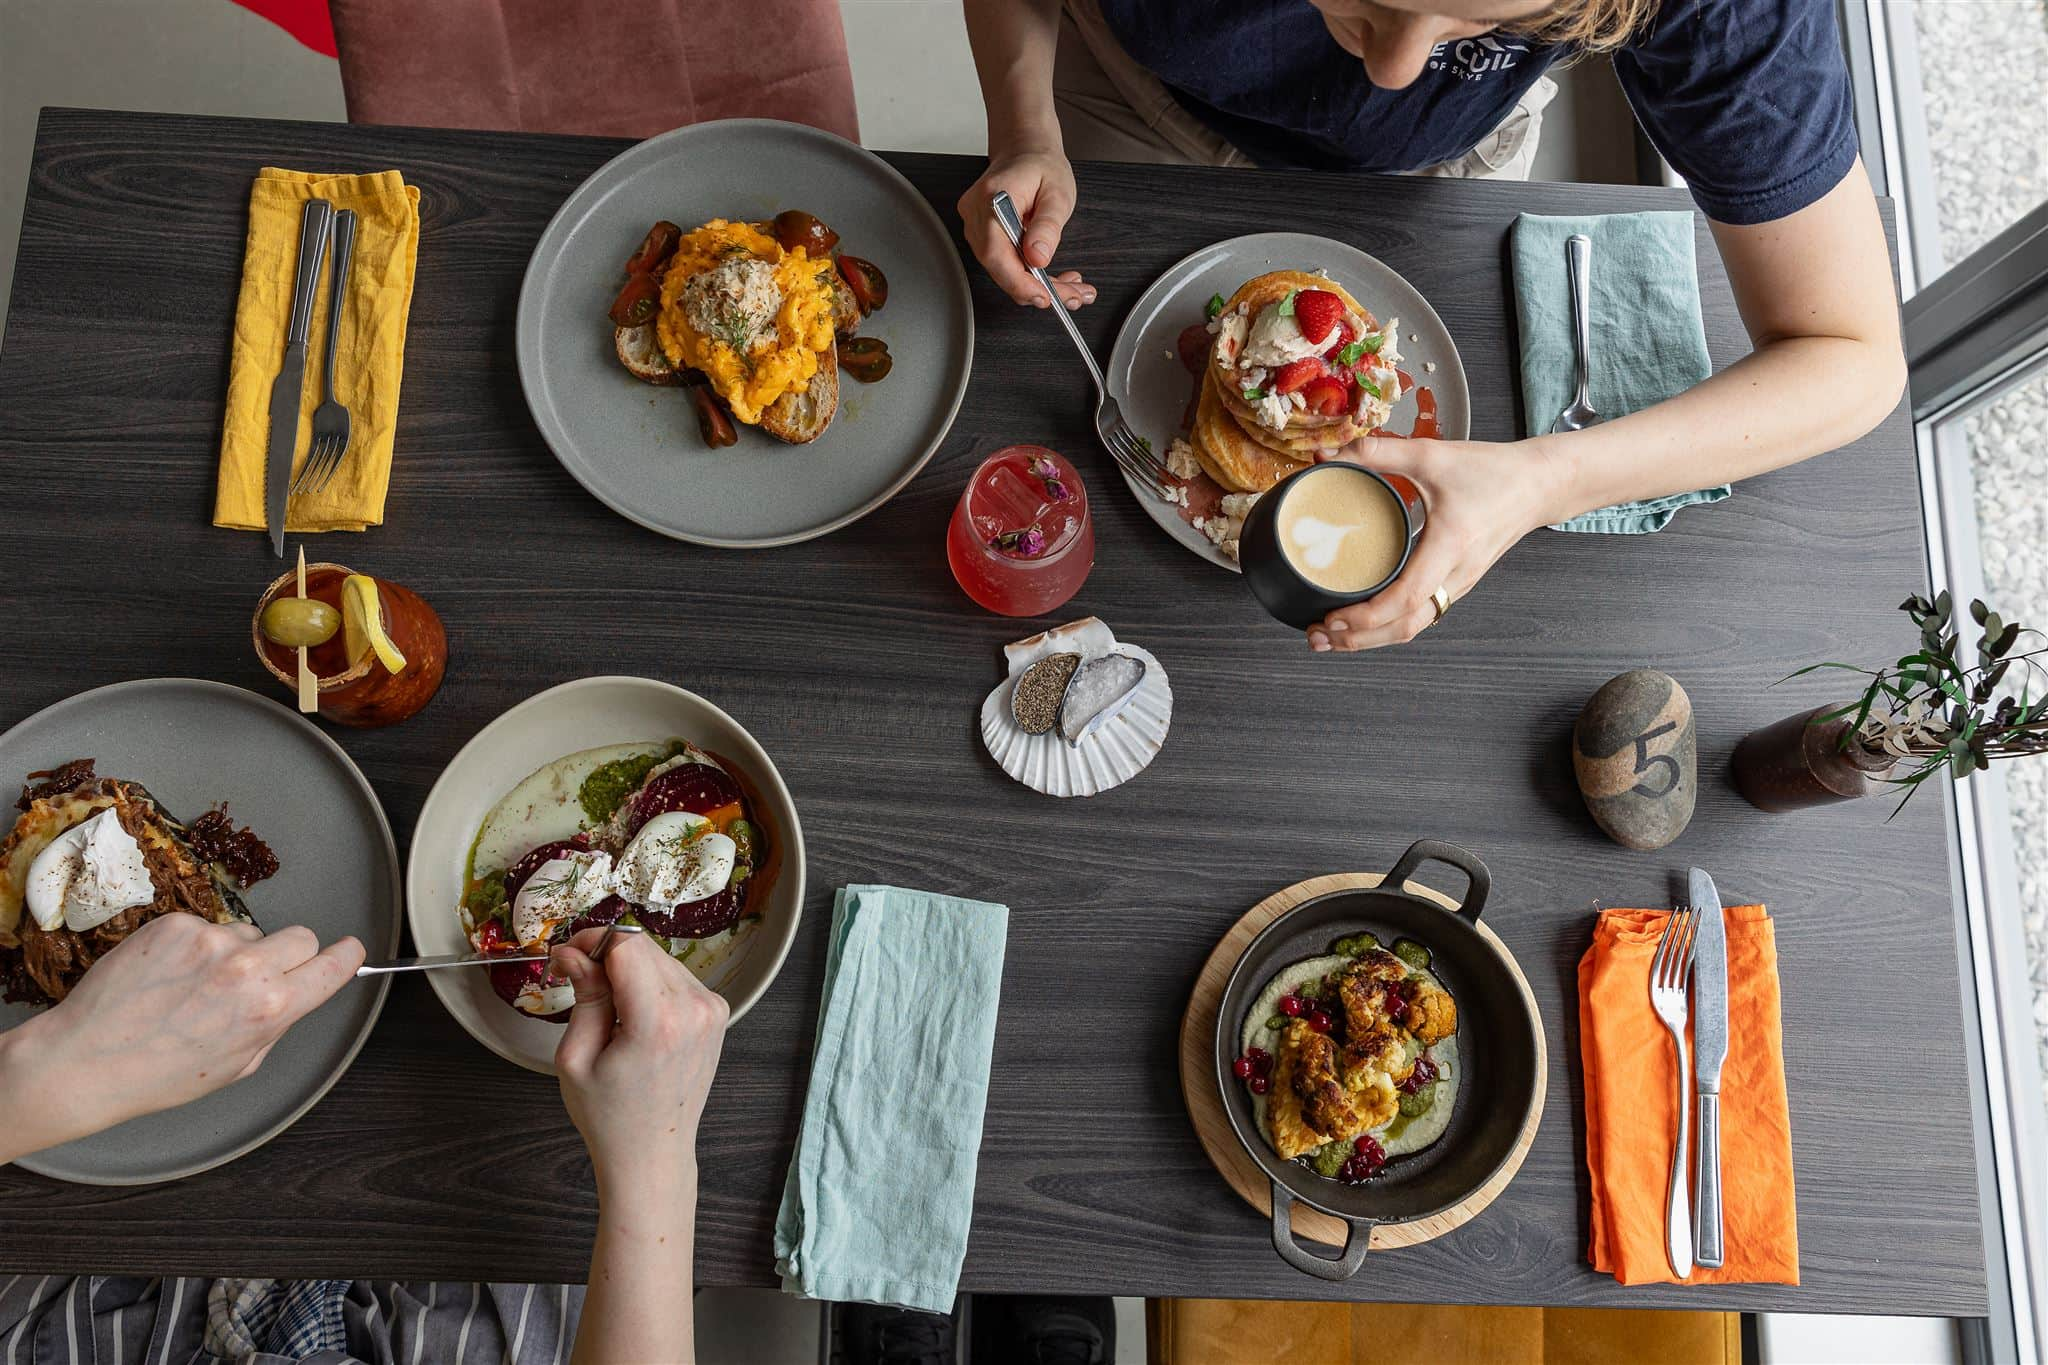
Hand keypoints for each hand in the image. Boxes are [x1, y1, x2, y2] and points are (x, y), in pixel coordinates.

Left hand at [0, 914, 362, 1158]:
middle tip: (257, 979)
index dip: (344, 957)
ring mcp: (208, 941)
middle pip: (301, 936)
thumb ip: (275, 1022)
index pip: (334, 963)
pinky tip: (167, 975)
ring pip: (249, 932)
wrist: (84, 1060)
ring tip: (192, 987)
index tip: (347, 951)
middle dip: (288, 955)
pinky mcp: (174, 925)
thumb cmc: (156, 1074)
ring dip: (233, 952)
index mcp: (270, 1009)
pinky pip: (205, 926)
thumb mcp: (238, 1064)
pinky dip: (193, 946)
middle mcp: (246, 968)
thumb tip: (295, 992)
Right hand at [552, 928, 726, 1191]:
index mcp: (659, 1022)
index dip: (592, 941)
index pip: (627, 946)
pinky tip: (634, 1016)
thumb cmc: (609, 1116)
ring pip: (660, 958)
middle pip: (644, 947)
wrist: (652, 1152)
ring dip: (629, 969)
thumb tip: (573, 951)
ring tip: (607, 1008)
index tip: (569, 956)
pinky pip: (676, 977)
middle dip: (606, 954)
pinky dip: (650, 984)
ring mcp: (712, 1010)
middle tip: (578, 979)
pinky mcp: (716, 1013)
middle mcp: (694, 1009)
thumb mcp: (576, 1057)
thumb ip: (583, 995)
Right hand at [956, 147, 1094, 309]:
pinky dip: (1029, 275)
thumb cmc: (1041, 166)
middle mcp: (976, 215)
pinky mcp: (982, 235)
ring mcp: (976, 227)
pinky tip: (1052, 277)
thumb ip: (1047, 226)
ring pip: (1003, 271)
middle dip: (1038, 289)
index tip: (1044, 297)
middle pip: (1000, 268)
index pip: (997, 254)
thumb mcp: (1057, 193)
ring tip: (1071, 287)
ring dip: (1037, 285)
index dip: (1019, 283)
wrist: (1025, 151)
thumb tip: (1038, 258)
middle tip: (1073, 294)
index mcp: (993, 199)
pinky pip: (1003, 264)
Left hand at [1305, 435, 1570, 652]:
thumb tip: (1329, 455)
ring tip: (1331, 636)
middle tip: (1317, 636)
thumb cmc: (1492, 471)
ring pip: (1413, 627)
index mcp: (1449, 547)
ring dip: (1371, 638)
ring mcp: (1458, 585)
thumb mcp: (1433, 455)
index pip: (1407, 598)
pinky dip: (1389, 625)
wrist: (1538, 485)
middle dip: (1359, 639)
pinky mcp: (1457, 584)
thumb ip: (1380, 452)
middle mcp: (1456, 576)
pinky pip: (1421, 615)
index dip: (1368, 616)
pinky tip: (1362, 621)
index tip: (1332, 617)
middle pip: (1405, 627)